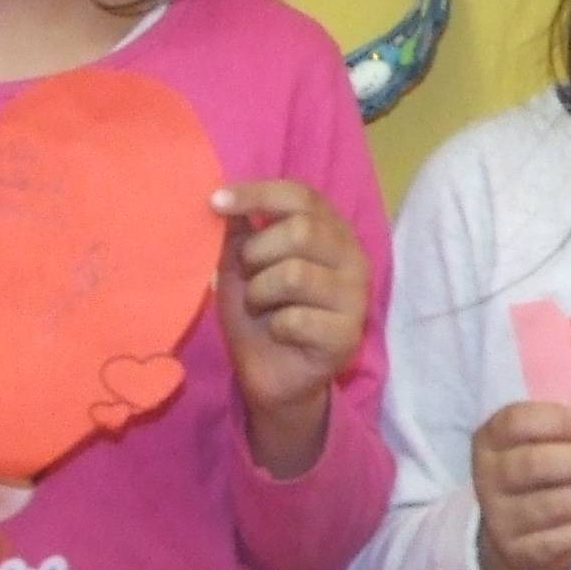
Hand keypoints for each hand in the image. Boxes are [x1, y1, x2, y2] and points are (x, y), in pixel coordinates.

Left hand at [214, 180, 369, 477]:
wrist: (271, 374)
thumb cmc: (260, 312)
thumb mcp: (242, 265)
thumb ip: (241, 230)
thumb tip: (227, 197)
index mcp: (331, 231)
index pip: (302, 196)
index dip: (258, 194)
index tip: (215, 202)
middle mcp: (352, 258)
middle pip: (301, 231)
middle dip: (257, 252)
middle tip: (247, 274)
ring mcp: (355, 298)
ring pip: (295, 274)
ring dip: (260, 292)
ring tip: (260, 306)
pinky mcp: (347, 336)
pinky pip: (296, 319)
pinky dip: (273, 325)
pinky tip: (278, 333)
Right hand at [473, 402, 570, 569]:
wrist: (513, 535)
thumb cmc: (539, 474)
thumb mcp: (542, 443)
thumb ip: (567, 432)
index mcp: (491, 440)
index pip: (518, 422)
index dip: (561, 422)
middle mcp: (488, 478)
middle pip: (533, 464)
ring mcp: (500, 518)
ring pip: (547, 505)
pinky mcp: (517, 552)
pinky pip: (555, 540)